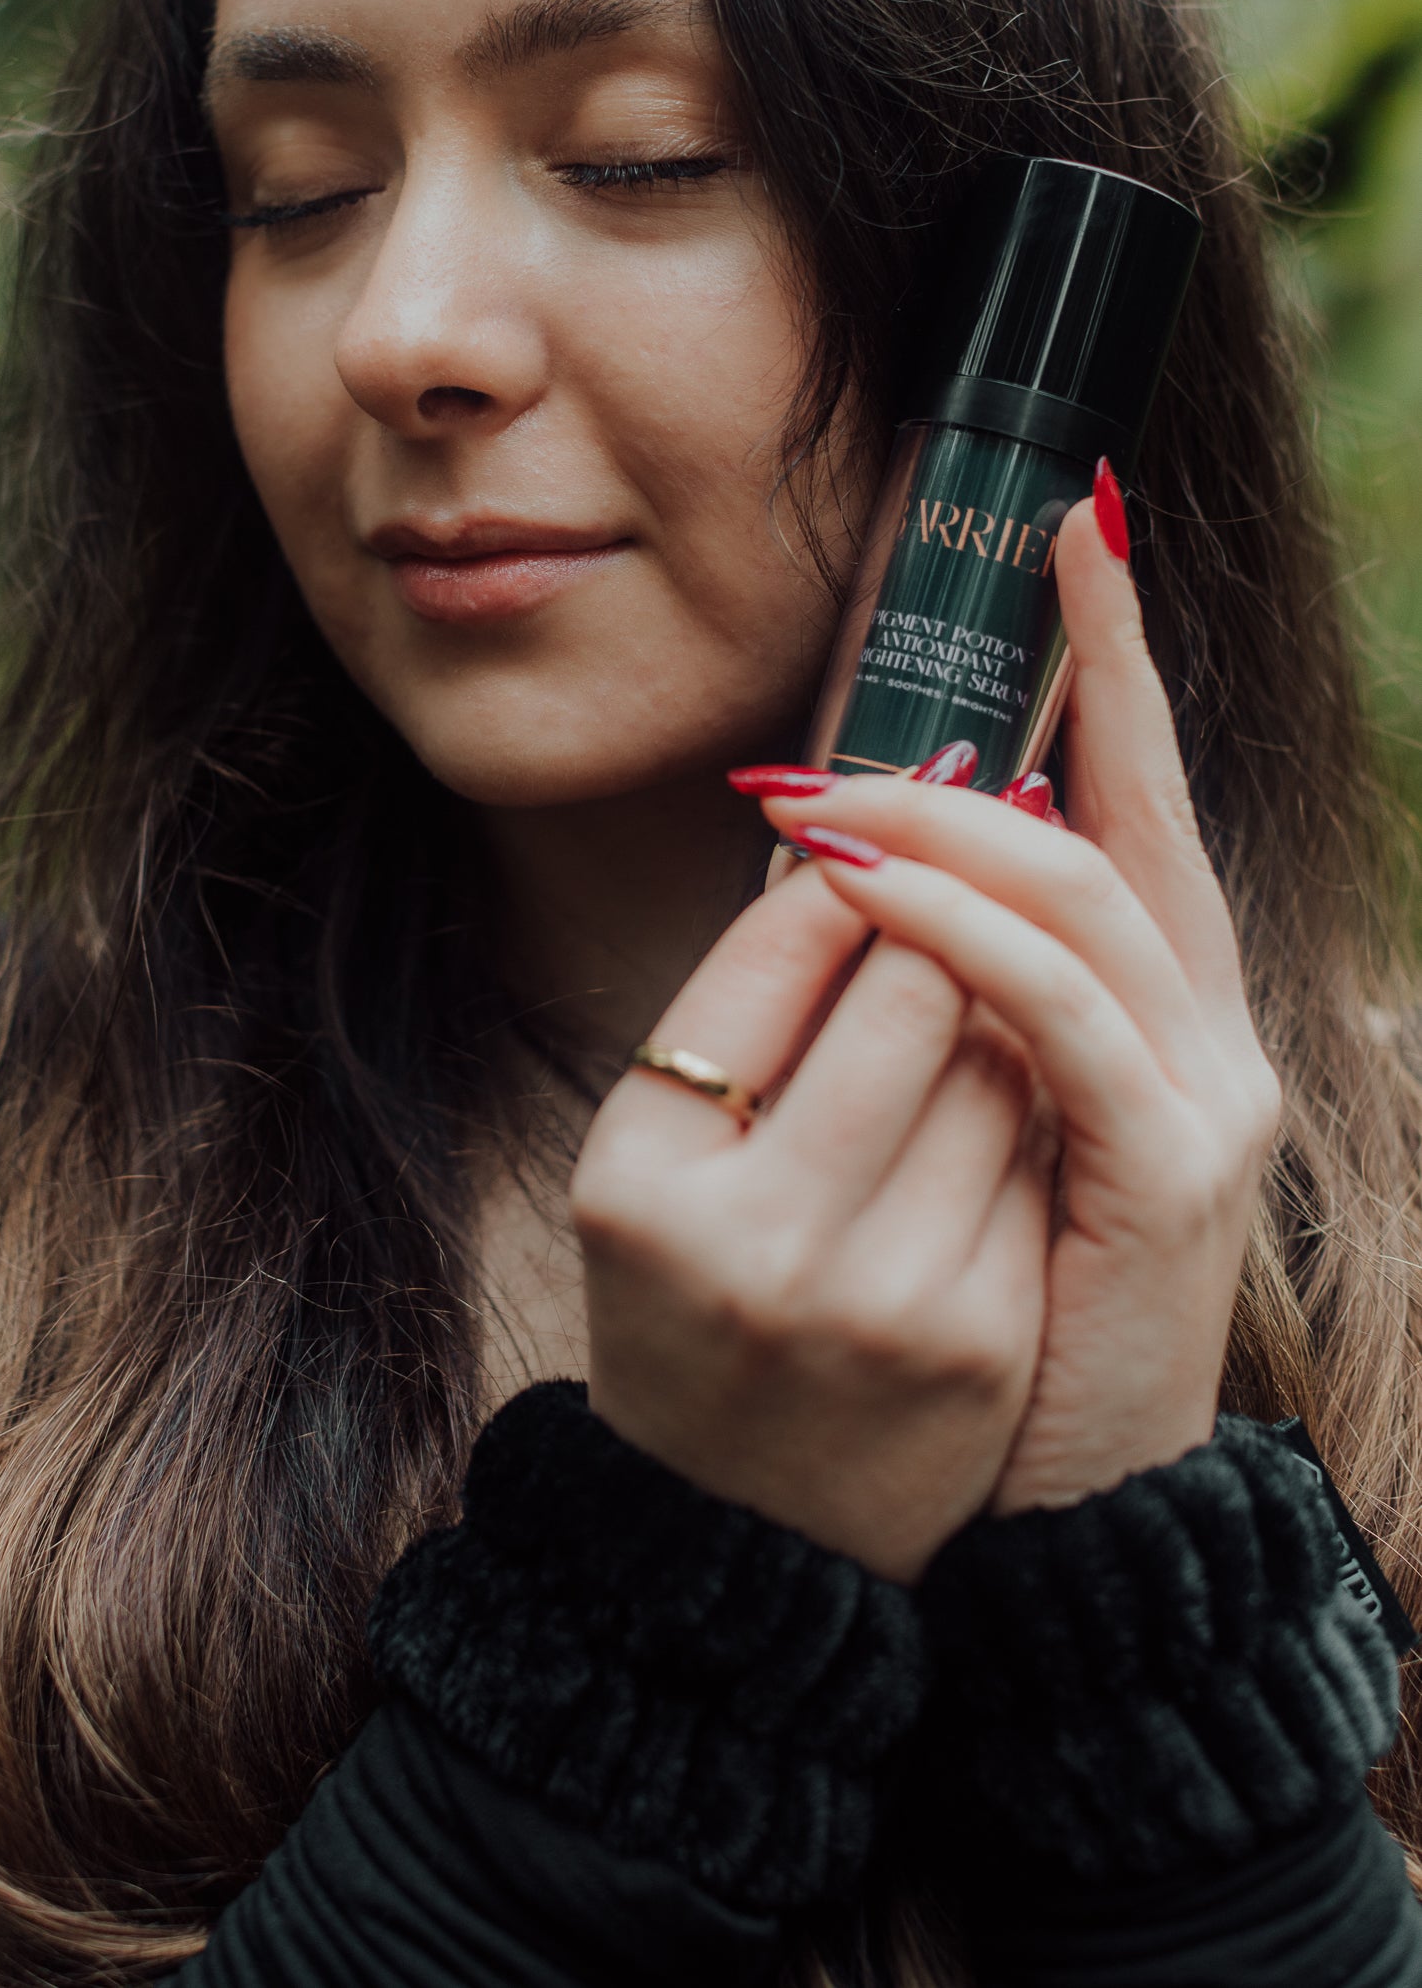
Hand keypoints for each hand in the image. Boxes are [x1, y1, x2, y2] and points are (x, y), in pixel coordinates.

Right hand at [571, 855, 1050, 1584]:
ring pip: (1005, 1055)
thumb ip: (737, 1017)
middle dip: (940, 921)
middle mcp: (763, 1237)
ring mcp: (888, 1296)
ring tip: (958, 1027)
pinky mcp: (988, 1337)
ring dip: (996, 1010)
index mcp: (647, 1177)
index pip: (775, 950)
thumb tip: (857, 845)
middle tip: (946, 900)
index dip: (842, 866)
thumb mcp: (652, 1166)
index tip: (869, 840)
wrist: (744, 1539)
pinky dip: (1027, 1115)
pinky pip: (1042, 1152)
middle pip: (915, 983)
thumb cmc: (691, 1306)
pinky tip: (987, 1136)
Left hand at [756, 491, 1281, 1515]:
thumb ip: (955, 991)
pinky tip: (872, 897)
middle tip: (845, 718)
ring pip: (1081, 904)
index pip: (1143, 797)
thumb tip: (878, 850)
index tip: (1075, 523)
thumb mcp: (969, 1116)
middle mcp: (1208, 1033)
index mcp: (1164, 1006)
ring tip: (818, 803)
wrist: (1048, 1503)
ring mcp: (1201, 1101)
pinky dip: (963, 943)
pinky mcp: (1165, 1178)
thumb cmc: (985, 1296)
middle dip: (1003, 726)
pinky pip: (1060, 1020)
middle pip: (1121, 820)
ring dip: (942, 834)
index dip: (1118, 658)